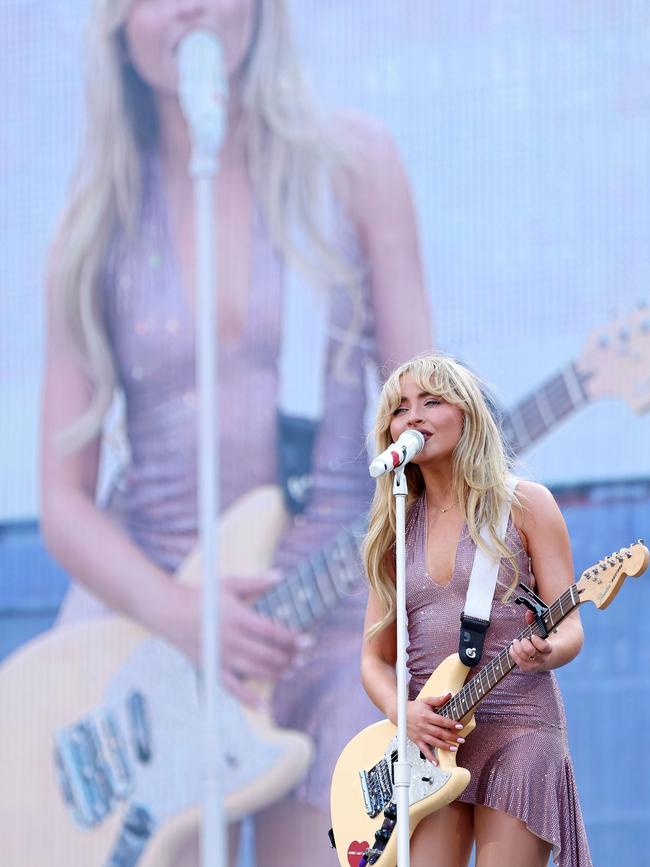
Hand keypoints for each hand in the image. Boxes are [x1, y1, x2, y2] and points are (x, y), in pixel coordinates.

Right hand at [165, 574, 301, 704]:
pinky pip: (232, 688)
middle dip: (289, 656)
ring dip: (277, 672)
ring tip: (291, 670)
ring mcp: (222, 656)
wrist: (170, 611)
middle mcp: (232, 639)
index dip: (292, 638)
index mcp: (238, 618)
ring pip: (256, 670)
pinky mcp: (212, 668)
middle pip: (268, 653)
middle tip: (303, 656)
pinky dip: (247, 699)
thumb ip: (256, 582)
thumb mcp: (229, 584)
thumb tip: (280, 576)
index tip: (307, 640)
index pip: (272, 632)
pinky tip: (261, 707)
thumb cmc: (202, 596)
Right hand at [406, 693, 463, 765]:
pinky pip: (424, 750)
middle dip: (451, 737)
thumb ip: (438, 699)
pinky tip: (436, 763)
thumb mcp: (426, 701)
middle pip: (439, 733)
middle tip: (461, 740)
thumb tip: (449, 695)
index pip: (441, 721)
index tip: (460, 726)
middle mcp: (423, 726)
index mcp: (426, 715)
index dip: (451, 724)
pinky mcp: (417, 740)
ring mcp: (420, 734)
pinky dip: (430, 757)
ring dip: (444, 746)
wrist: (399, 713)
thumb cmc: (414, 707)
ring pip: (434, 742)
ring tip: (454, 748)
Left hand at [509, 610, 552, 671]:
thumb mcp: (542, 629)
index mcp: (549, 649)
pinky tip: (513, 648)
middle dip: (524, 643)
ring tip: (516, 642)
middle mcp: (543, 658)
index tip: (533, 635)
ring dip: (517, 648)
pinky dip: (513, 654)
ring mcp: (535, 665)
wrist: (546, 657)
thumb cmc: (542, 640)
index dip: (537, 641)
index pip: (544, 647)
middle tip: (523, 638)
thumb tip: (528, 614)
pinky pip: (518, 662)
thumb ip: (535, 619)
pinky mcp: (527, 668)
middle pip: (530, 652)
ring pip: (522, 657)